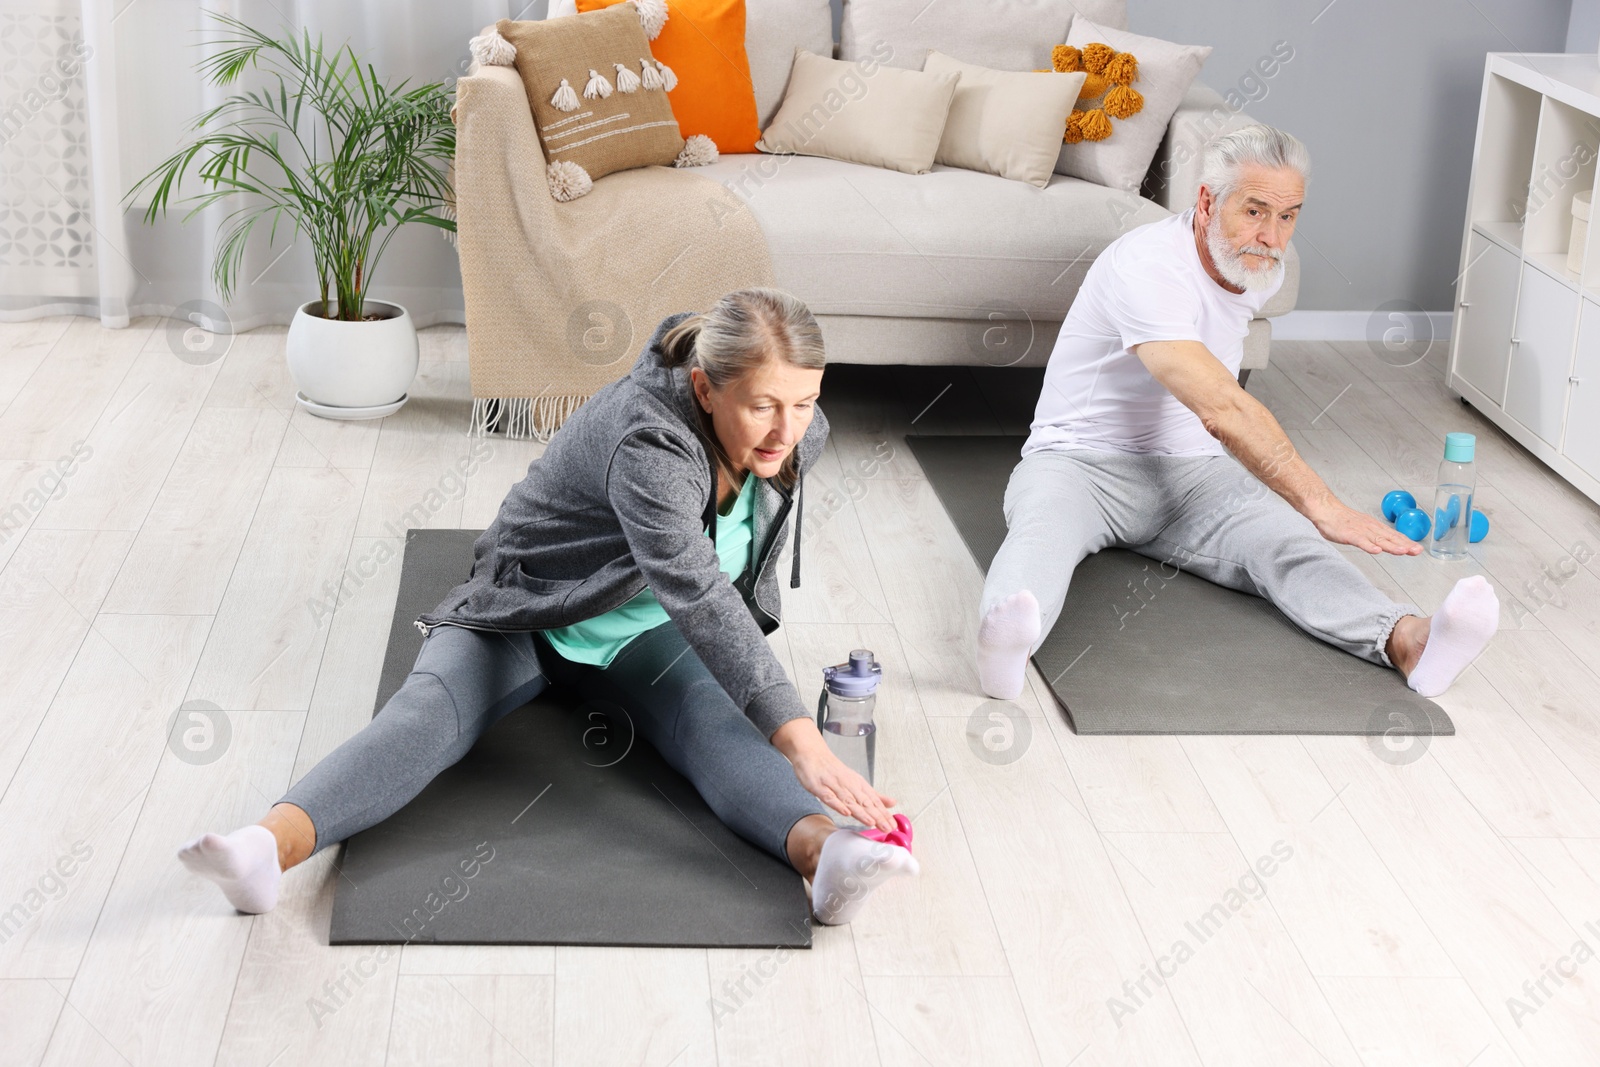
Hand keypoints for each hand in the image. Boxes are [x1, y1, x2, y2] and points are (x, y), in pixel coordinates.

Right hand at [771, 719, 897, 830]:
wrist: (813, 754)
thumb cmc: (834, 770)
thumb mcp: (857, 781)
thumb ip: (874, 795)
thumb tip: (892, 803)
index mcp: (858, 784)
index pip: (874, 801)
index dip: (883, 814)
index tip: (893, 825)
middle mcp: (848, 785)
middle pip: (864, 802)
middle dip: (876, 816)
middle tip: (887, 827)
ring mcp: (834, 785)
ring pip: (849, 800)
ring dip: (861, 812)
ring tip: (871, 822)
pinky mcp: (819, 786)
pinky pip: (829, 797)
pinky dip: (837, 804)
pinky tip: (845, 812)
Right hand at [1310, 501, 1422, 555]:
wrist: (1326, 510)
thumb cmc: (1341, 520)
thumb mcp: (1361, 527)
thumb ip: (1372, 537)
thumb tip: (1383, 544)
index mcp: (1374, 527)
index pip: (1394, 536)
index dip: (1406, 542)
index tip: (1417, 548)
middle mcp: (1371, 528)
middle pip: (1390, 538)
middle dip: (1405, 545)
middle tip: (1417, 551)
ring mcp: (1360, 531)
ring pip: (1378, 540)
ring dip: (1391, 546)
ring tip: (1403, 551)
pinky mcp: (1349, 534)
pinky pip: (1360, 541)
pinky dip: (1369, 546)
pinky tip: (1376, 551)